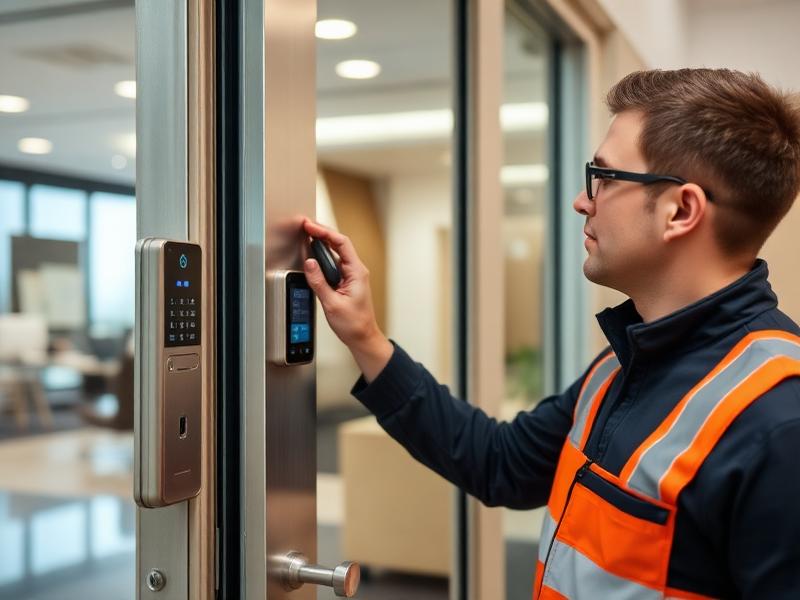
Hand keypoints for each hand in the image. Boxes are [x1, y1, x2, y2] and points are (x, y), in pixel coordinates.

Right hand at [302, 218, 392, 381]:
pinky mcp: (346, 281)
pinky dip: (323, 256)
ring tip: (307, 235)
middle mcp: (356, 271)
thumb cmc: (354, 324)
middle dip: (321, 233)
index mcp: (357, 272)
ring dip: (321, 243)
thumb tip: (310, 264)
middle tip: (305, 226)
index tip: (310, 227)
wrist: (363, 337)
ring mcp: (351, 275)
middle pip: (338, 244)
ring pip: (336, 252)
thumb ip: (319, 282)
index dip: (324, 232)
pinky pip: (334, 263)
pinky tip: (314, 254)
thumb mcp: (332, 303)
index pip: (341, 243)